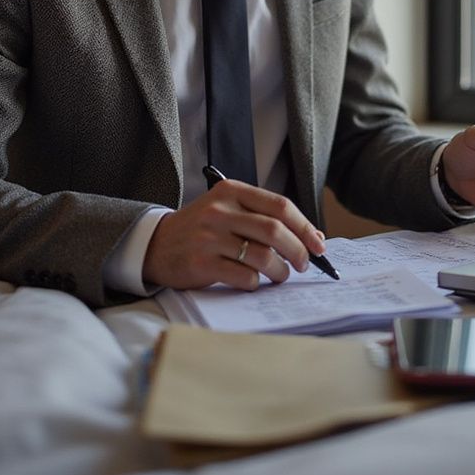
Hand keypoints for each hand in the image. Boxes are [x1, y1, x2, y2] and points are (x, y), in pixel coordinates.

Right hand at [142, 179, 327, 290]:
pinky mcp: (201, 263)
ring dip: (280, 270)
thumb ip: (267, 219)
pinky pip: (243, 276)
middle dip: (298, 250)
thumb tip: (314, 238)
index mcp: (231, 191)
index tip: (319, 245)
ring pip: (262, 255)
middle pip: (274, 230)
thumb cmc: (203, 228)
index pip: (279, 206)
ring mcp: (209, 237)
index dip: (305, 227)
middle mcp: (220, 210)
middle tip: (305, 264)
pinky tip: (254, 281)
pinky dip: (256, 283)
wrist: (156, 244)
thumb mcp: (231, 211)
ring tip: (281, 275)